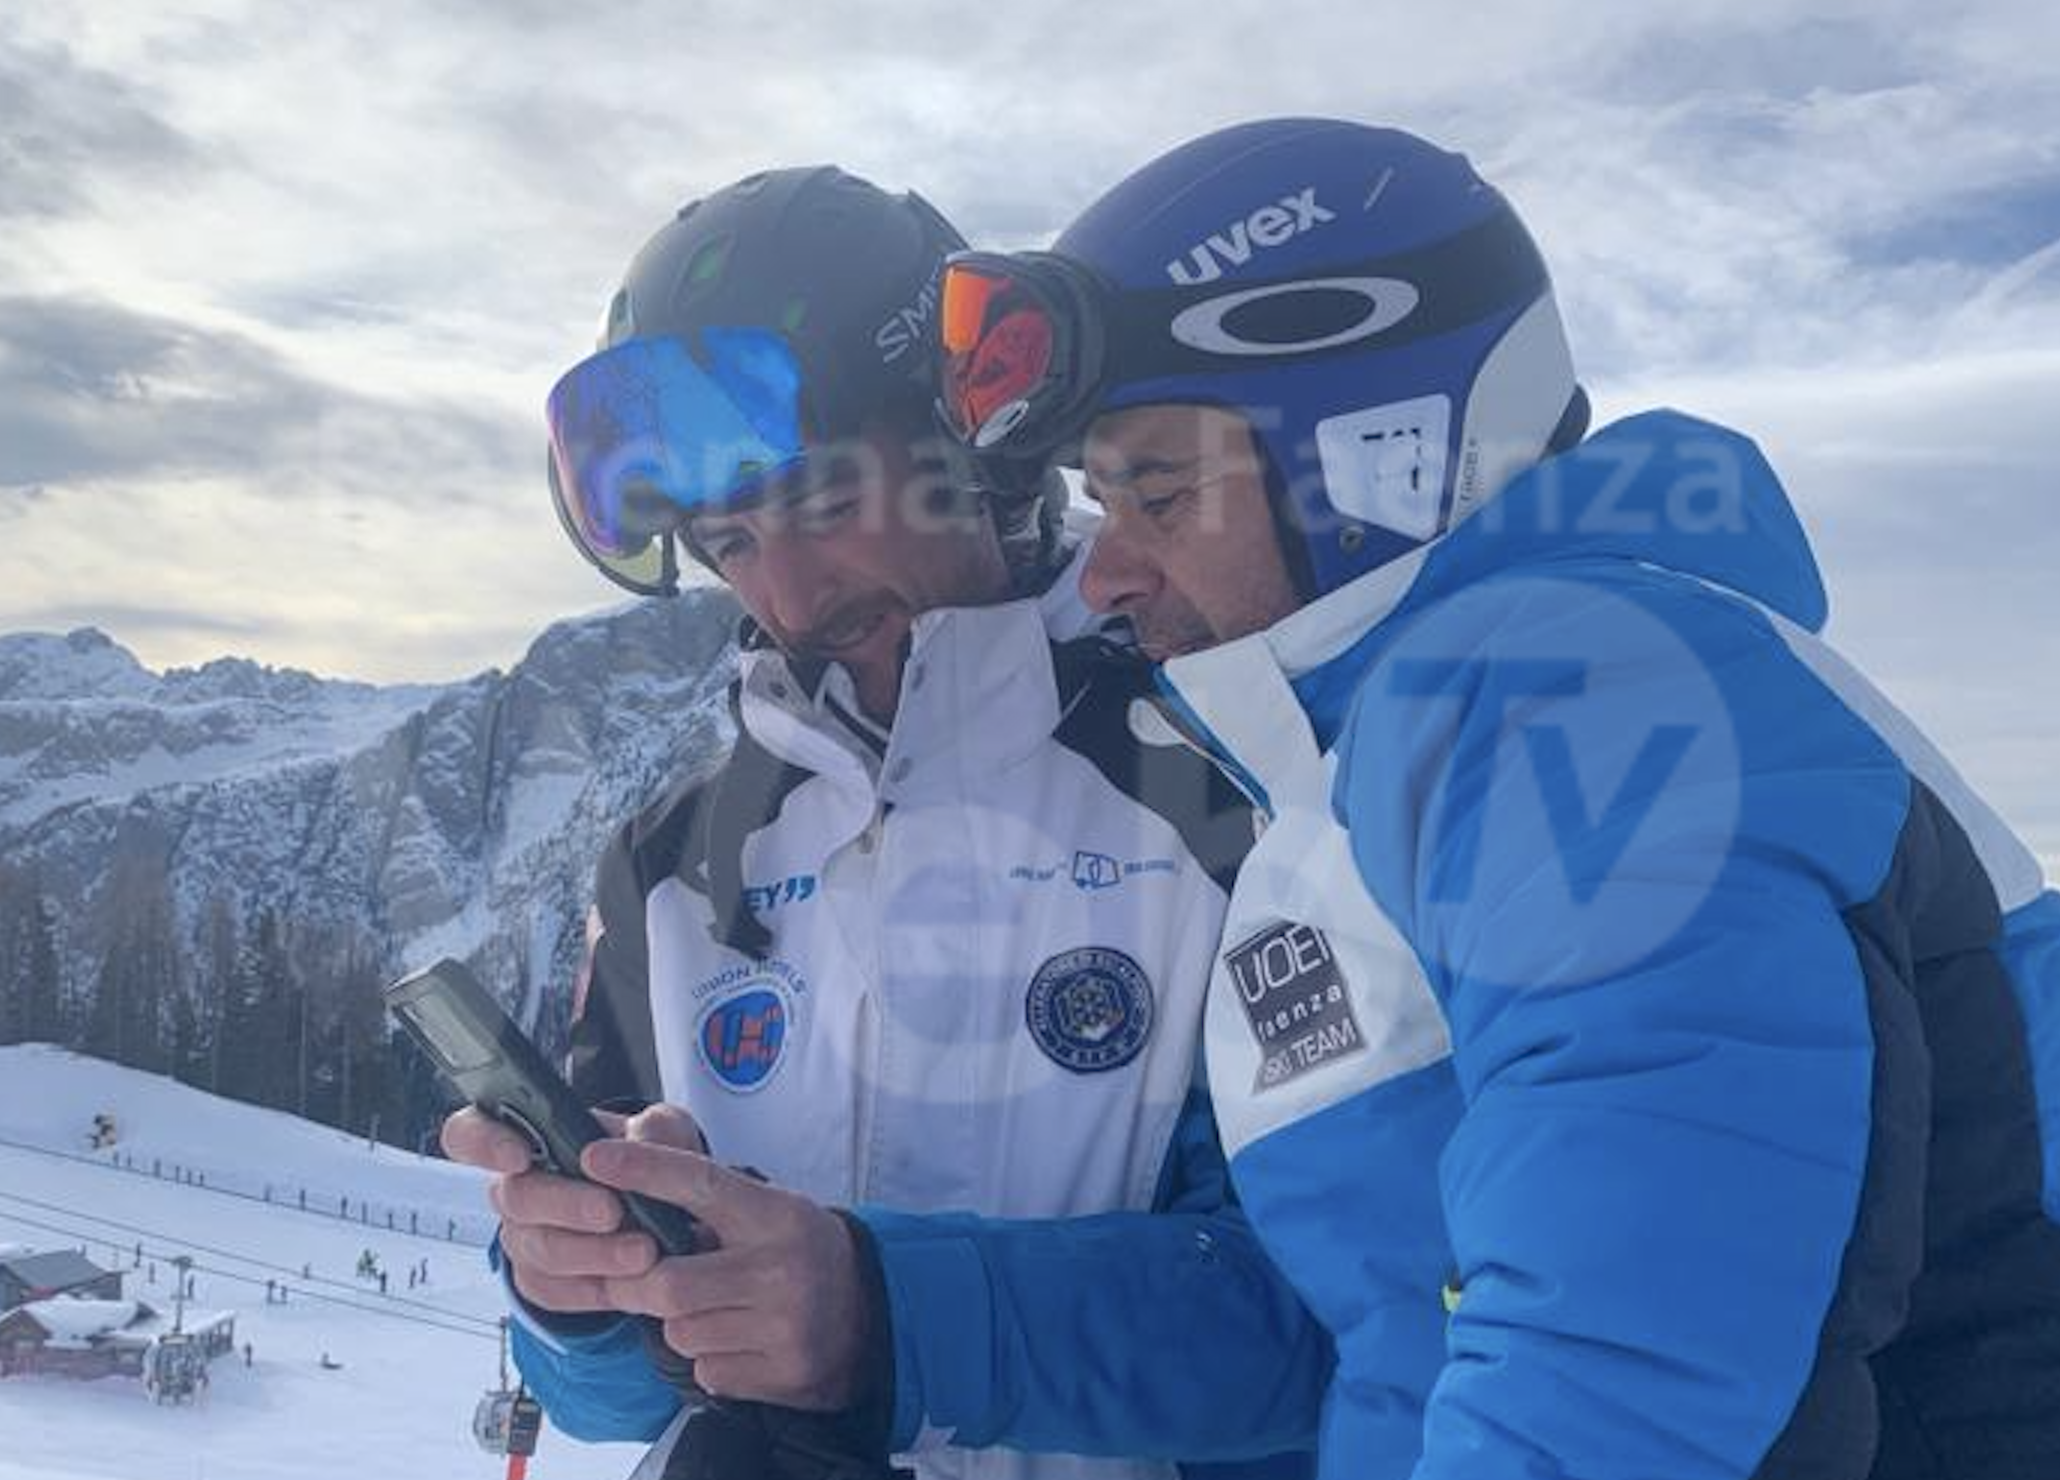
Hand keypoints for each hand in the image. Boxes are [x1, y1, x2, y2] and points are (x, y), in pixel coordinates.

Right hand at [440, 1104, 697, 1313]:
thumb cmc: (647, 1159)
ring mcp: (523, 1238)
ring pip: (538, 1249)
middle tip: (612, 1210)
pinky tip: (631, 1283)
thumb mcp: (663, 1131)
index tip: (519, 1156)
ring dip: (592, 1252)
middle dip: (565, 1204)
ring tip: (644, 1251)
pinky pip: (555, 1291)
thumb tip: (639, 1138)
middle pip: (514, 1197)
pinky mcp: (541, 1282)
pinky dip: (596, 1288)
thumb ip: (654, 1127)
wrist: (664, 1216)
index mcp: (528, 1136)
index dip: (482, 1143)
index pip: (469, 1132)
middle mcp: (515, 1188)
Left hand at [583, 1112, 871, 1410]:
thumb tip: (631, 1192)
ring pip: (682, 1332)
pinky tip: (739, 1341)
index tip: (594, 1158)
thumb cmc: (798, 1252)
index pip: (702, 1183)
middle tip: (633, 1280)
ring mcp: (784, 1325)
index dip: (645, 1170)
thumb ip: (708, 1205)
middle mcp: (782, 1268)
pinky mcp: (783, 1373)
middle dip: (638, 1285)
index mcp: (776, 1215)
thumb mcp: (766, 1212)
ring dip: (681, 1324)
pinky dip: (709, 1359)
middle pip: (669, 1284)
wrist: (866, 1314)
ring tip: (714, 1310)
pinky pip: (707, 1371)